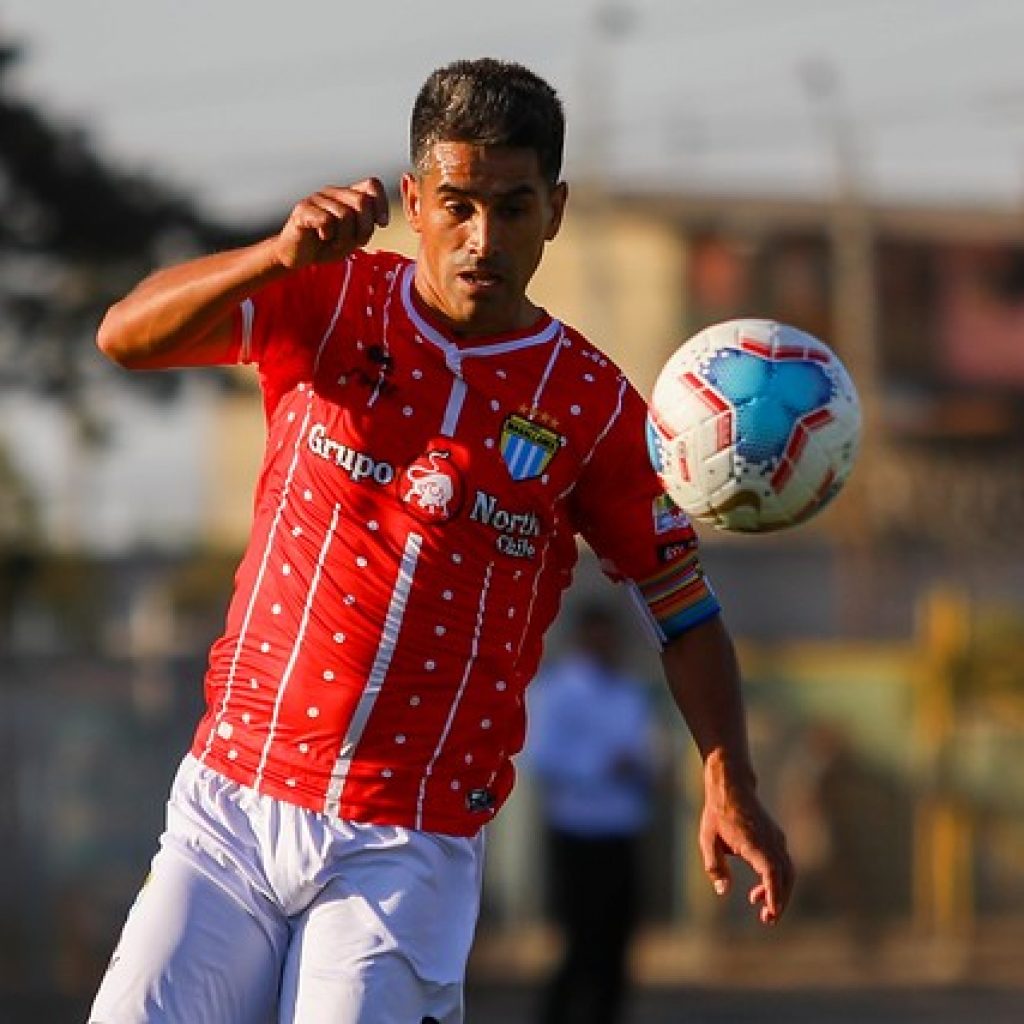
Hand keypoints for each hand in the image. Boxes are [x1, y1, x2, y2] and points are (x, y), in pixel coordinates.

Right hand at [274, 179, 389, 269]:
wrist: (298, 255)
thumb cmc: (327, 246)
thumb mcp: (354, 238)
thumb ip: (367, 226)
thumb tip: (381, 220)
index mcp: (348, 196)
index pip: (372, 185)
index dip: (382, 204)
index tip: (381, 224)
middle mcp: (333, 193)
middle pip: (362, 201)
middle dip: (364, 228)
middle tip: (355, 242)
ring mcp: (317, 199)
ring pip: (345, 215)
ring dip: (344, 238)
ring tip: (335, 243)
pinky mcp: (303, 209)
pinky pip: (326, 221)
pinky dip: (328, 235)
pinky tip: (322, 237)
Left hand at [699, 750, 793, 924]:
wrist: (732, 785)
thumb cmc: (718, 813)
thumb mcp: (707, 839)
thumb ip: (714, 866)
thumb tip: (722, 891)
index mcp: (755, 842)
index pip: (772, 873)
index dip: (774, 895)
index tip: (772, 913)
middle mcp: (771, 841)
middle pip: (786, 876)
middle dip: (780, 900)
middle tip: (767, 920)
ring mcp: (776, 839)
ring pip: (787, 871)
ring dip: (779, 892)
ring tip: (761, 908)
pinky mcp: (776, 838)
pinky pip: (782, 863)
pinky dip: (776, 880)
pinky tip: (758, 890)